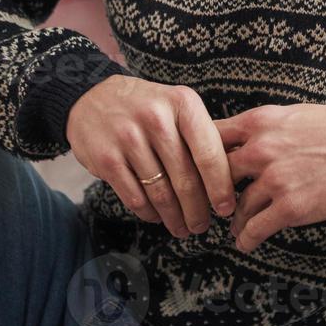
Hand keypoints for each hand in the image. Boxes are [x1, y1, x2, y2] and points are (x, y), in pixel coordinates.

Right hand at [66, 75, 235, 239]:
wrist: (93, 97)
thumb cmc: (148, 107)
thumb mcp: (178, 106)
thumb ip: (202, 135)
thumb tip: (232, 178)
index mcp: (183, 104)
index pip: (209, 154)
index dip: (220, 187)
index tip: (226, 208)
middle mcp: (156, 118)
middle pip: (185, 178)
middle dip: (197, 210)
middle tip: (201, 226)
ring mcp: (128, 138)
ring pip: (160, 192)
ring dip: (174, 217)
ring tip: (182, 228)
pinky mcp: (106, 158)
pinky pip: (135, 197)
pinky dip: (149, 213)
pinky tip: (157, 217)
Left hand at [214, 101, 325, 253]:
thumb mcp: (293, 114)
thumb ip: (263, 127)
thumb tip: (241, 140)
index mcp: (260, 122)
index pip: (211, 137)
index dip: (200, 155)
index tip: (197, 168)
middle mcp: (261, 149)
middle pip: (215, 175)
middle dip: (211, 192)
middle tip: (210, 203)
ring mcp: (274, 180)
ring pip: (235, 207)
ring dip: (232, 220)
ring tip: (233, 226)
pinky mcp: (290, 207)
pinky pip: (255, 229)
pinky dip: (246, 239)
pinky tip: (245, 243)